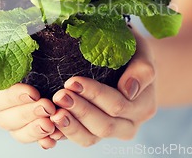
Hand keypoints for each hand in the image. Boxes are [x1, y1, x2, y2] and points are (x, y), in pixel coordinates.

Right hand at [0, 48, 63, 148]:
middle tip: (48, 108)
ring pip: (13, 129)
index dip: (12, 96)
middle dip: (26, 113)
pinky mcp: (12, 124)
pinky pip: (23, 135)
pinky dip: (37, 139)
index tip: (33, 92)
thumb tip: (21, 36)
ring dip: (33, 129)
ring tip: (52, 125)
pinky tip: (52, 139)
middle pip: (3, 116)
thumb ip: (0, 41)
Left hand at [50, 29, 155, 146]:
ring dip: (70, 126)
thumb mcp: (142, 53)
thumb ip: (142, 69)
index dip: (95, 95)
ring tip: (53, 113)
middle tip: (59, 95)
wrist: (128, 63)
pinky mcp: (92, 133)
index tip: (72, 81)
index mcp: (143, 107)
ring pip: (90, 138)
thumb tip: (129, 89)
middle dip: (79, 110)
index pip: (118, 105)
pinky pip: (78, 138)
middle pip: (104, 126)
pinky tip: (49, 126)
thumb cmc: (133, 53)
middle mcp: (128, 125)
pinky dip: (63, 134)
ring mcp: (110, 132)